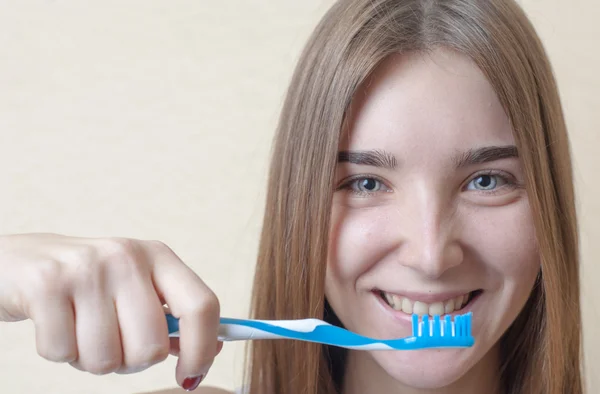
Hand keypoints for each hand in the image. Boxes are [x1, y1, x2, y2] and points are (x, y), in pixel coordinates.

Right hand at [0, 233, 220, 387]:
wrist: (19, 262)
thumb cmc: (88, 284)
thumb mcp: (135, 290)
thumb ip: (172, 318)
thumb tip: (211, 350)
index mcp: (158, 256)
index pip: (202, 305)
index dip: (201, 350)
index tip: (189, 376)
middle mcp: (127, 256)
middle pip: (152, 346)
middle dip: (131, 362)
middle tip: (113, 344)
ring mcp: (86, 268)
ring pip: (107, 358)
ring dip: (92, 360)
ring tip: (81, 330)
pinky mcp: (46, 284)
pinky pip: (64, 353)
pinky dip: (60, 353)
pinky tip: (56, 324)